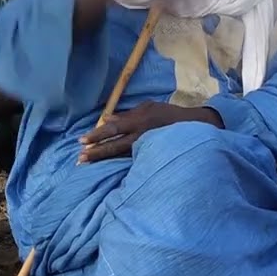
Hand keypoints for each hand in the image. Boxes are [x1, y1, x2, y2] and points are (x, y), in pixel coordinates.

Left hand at [79, 101, 222, 162]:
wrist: (196, 127)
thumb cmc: (170, 115)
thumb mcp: (150, 108)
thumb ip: (128, 114)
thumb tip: (107, 119)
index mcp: (140, 120)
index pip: (115, 128)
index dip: (98, 135)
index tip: (82, 141)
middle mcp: (142, 134)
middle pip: (115, 145)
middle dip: (97, 152)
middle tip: (80, 159)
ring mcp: (148, 146)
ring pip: (121, 155)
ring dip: (104, 160)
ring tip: (87, 165)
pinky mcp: (153, 154)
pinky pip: (132, 159)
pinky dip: (118, 163)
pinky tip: (108, 168)